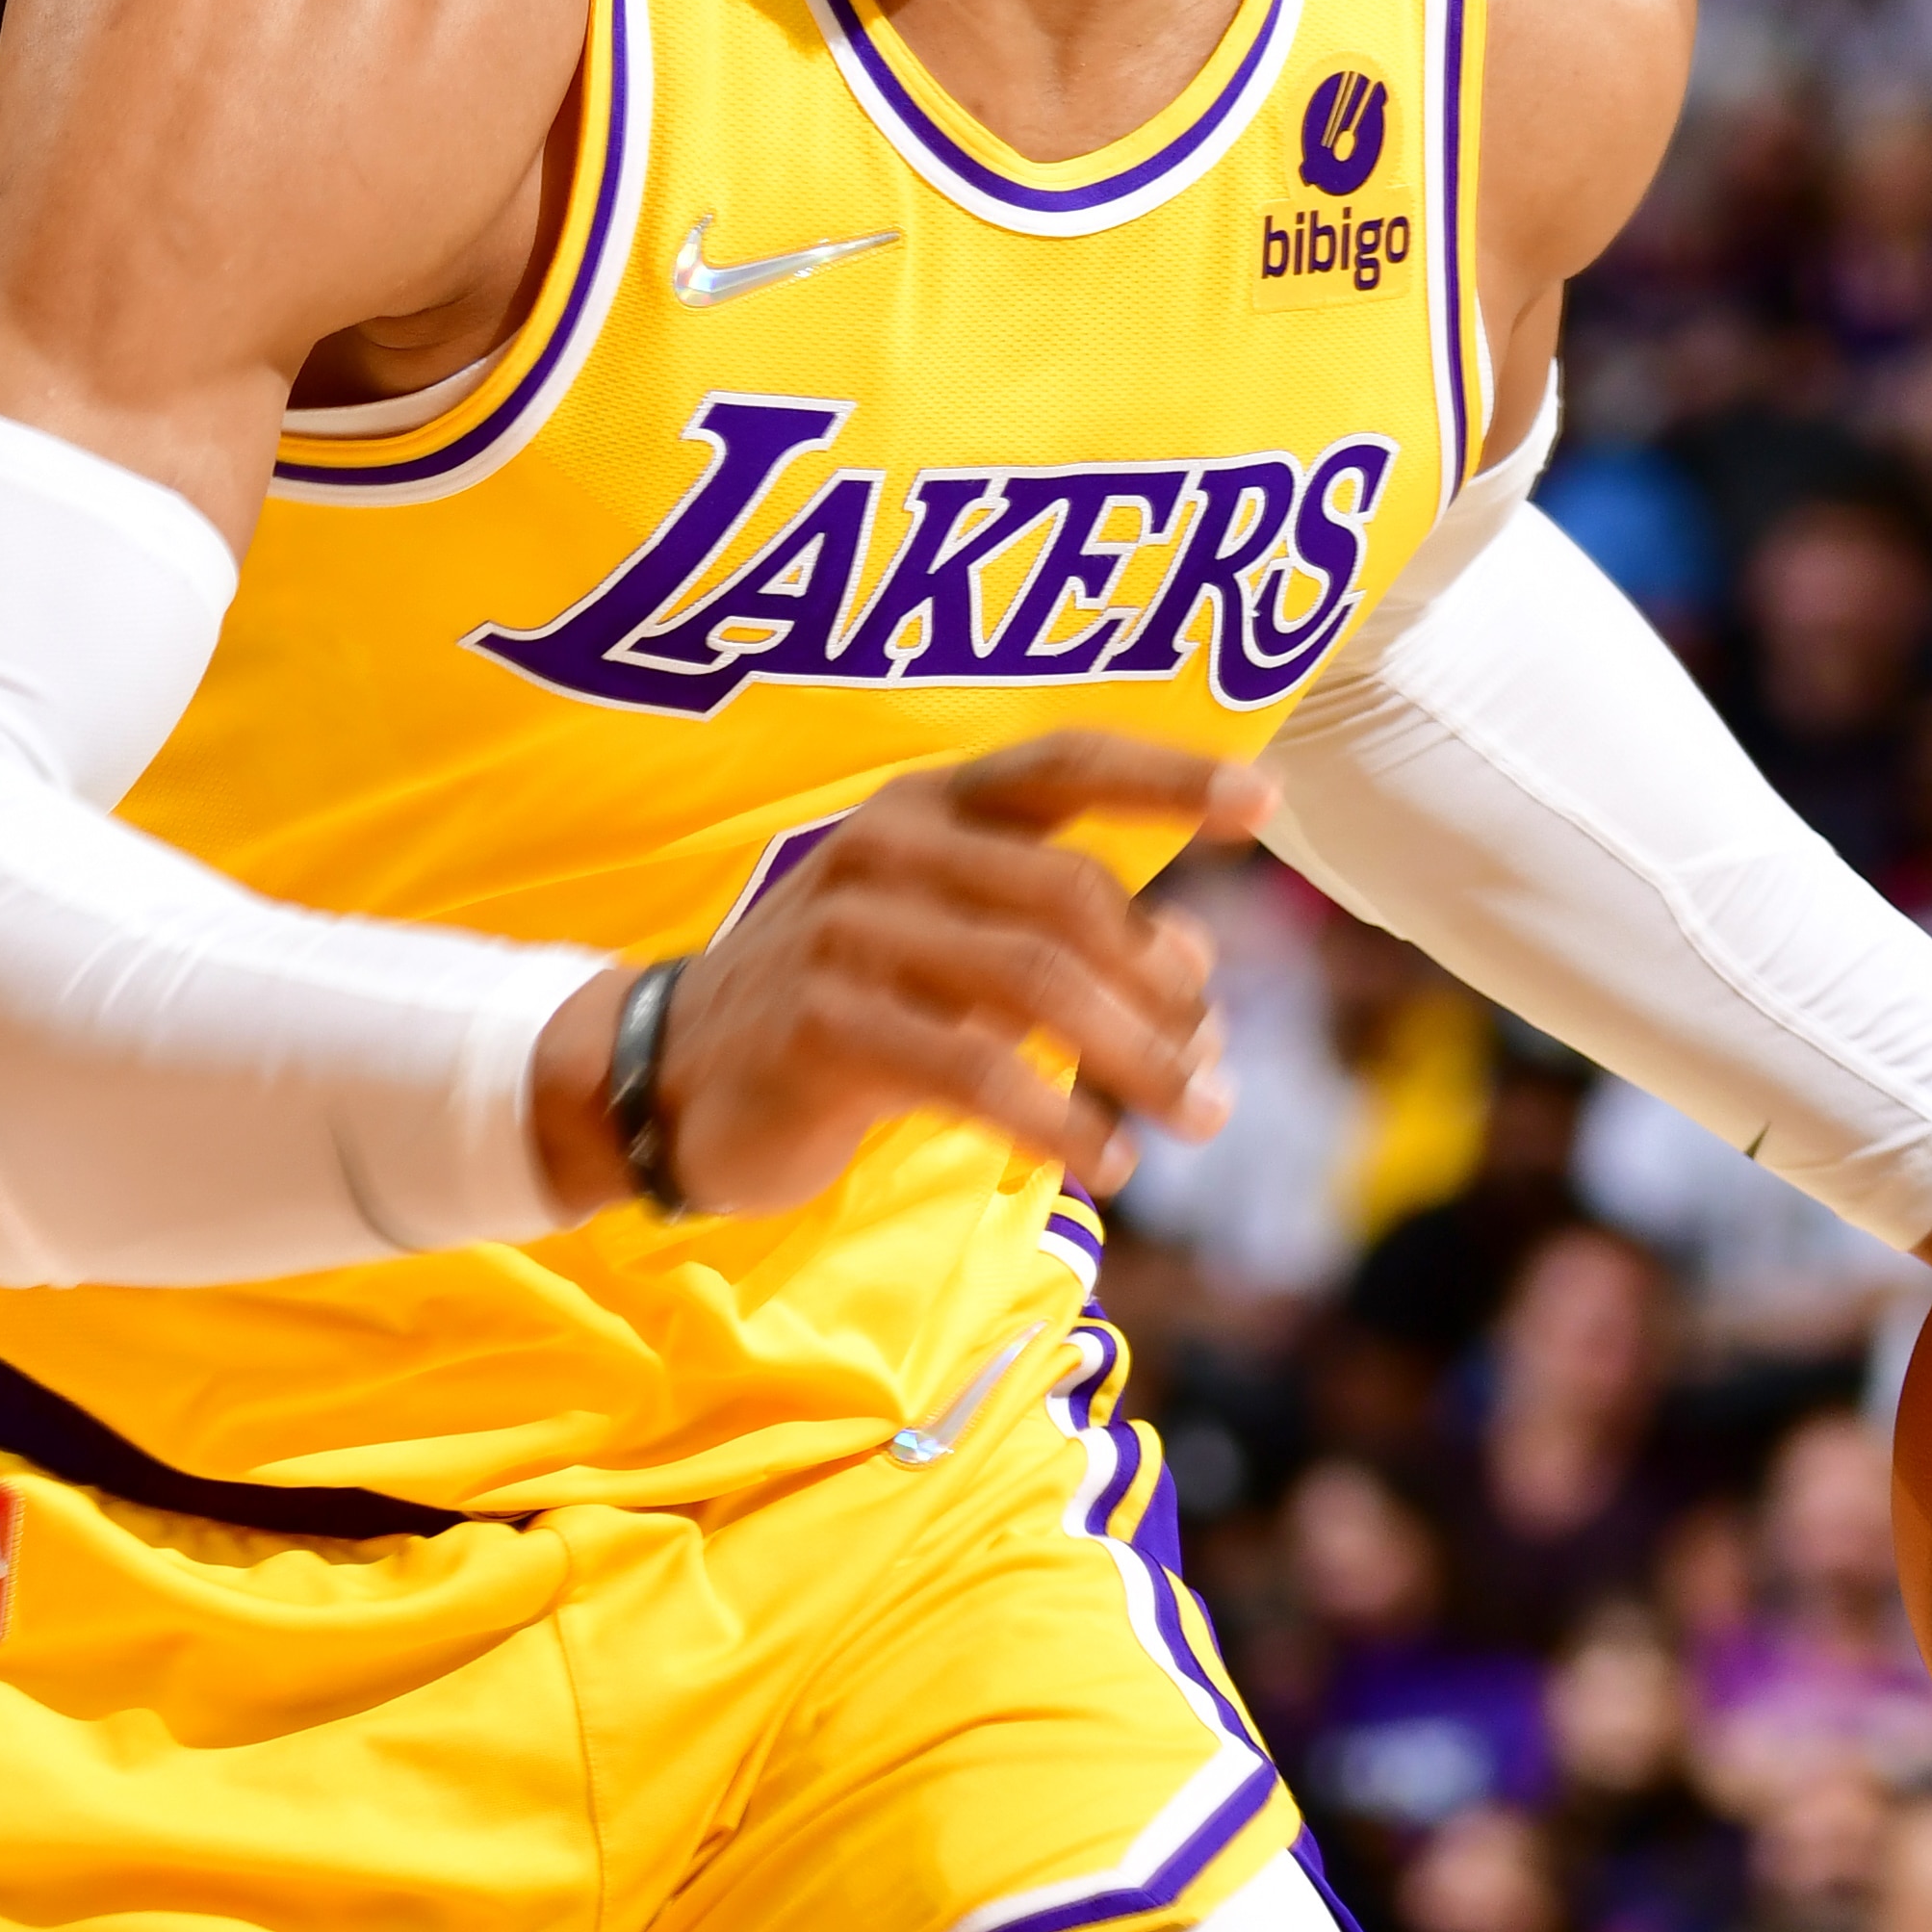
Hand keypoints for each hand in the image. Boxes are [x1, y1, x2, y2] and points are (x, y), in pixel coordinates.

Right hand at [529, 734, 1262, 1220]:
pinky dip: (1058, 1123)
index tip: (1265, 804)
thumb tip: (1197, 971)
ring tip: (1191, 1124)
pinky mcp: (824, 1027)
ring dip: (1135, 1063)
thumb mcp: (949, 951)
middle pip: (1071, 899)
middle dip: (1165, 993)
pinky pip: (976, 1073)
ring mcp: (848, 933)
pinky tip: (1101, 1165)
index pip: (1062, 767)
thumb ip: (1063, 943)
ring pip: (1036, 986)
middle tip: (1217, 1078)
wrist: (665, 1076)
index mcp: (928, 809)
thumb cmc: (838, 1009)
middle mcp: (888, 849)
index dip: (1168, 779)